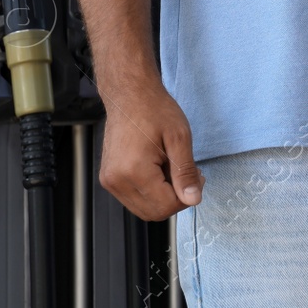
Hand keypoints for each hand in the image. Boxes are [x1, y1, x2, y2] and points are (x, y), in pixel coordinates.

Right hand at [98, 76, 205, 220]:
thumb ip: (186, 172)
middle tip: (190, 176)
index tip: (198, 178)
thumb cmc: (154, 109)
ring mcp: (110, 181)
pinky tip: (160, 170)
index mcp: (133, 171)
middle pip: (153, 212)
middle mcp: (116, 181)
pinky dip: (151, 192)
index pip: (166, 206)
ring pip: (144, 208)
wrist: (130, 94)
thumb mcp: (180, 138)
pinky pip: (134, 198)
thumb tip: (193, 199)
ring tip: (173, 169)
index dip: (187, 197)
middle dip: (176, 200)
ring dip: (164, 197)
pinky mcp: (109, 178)